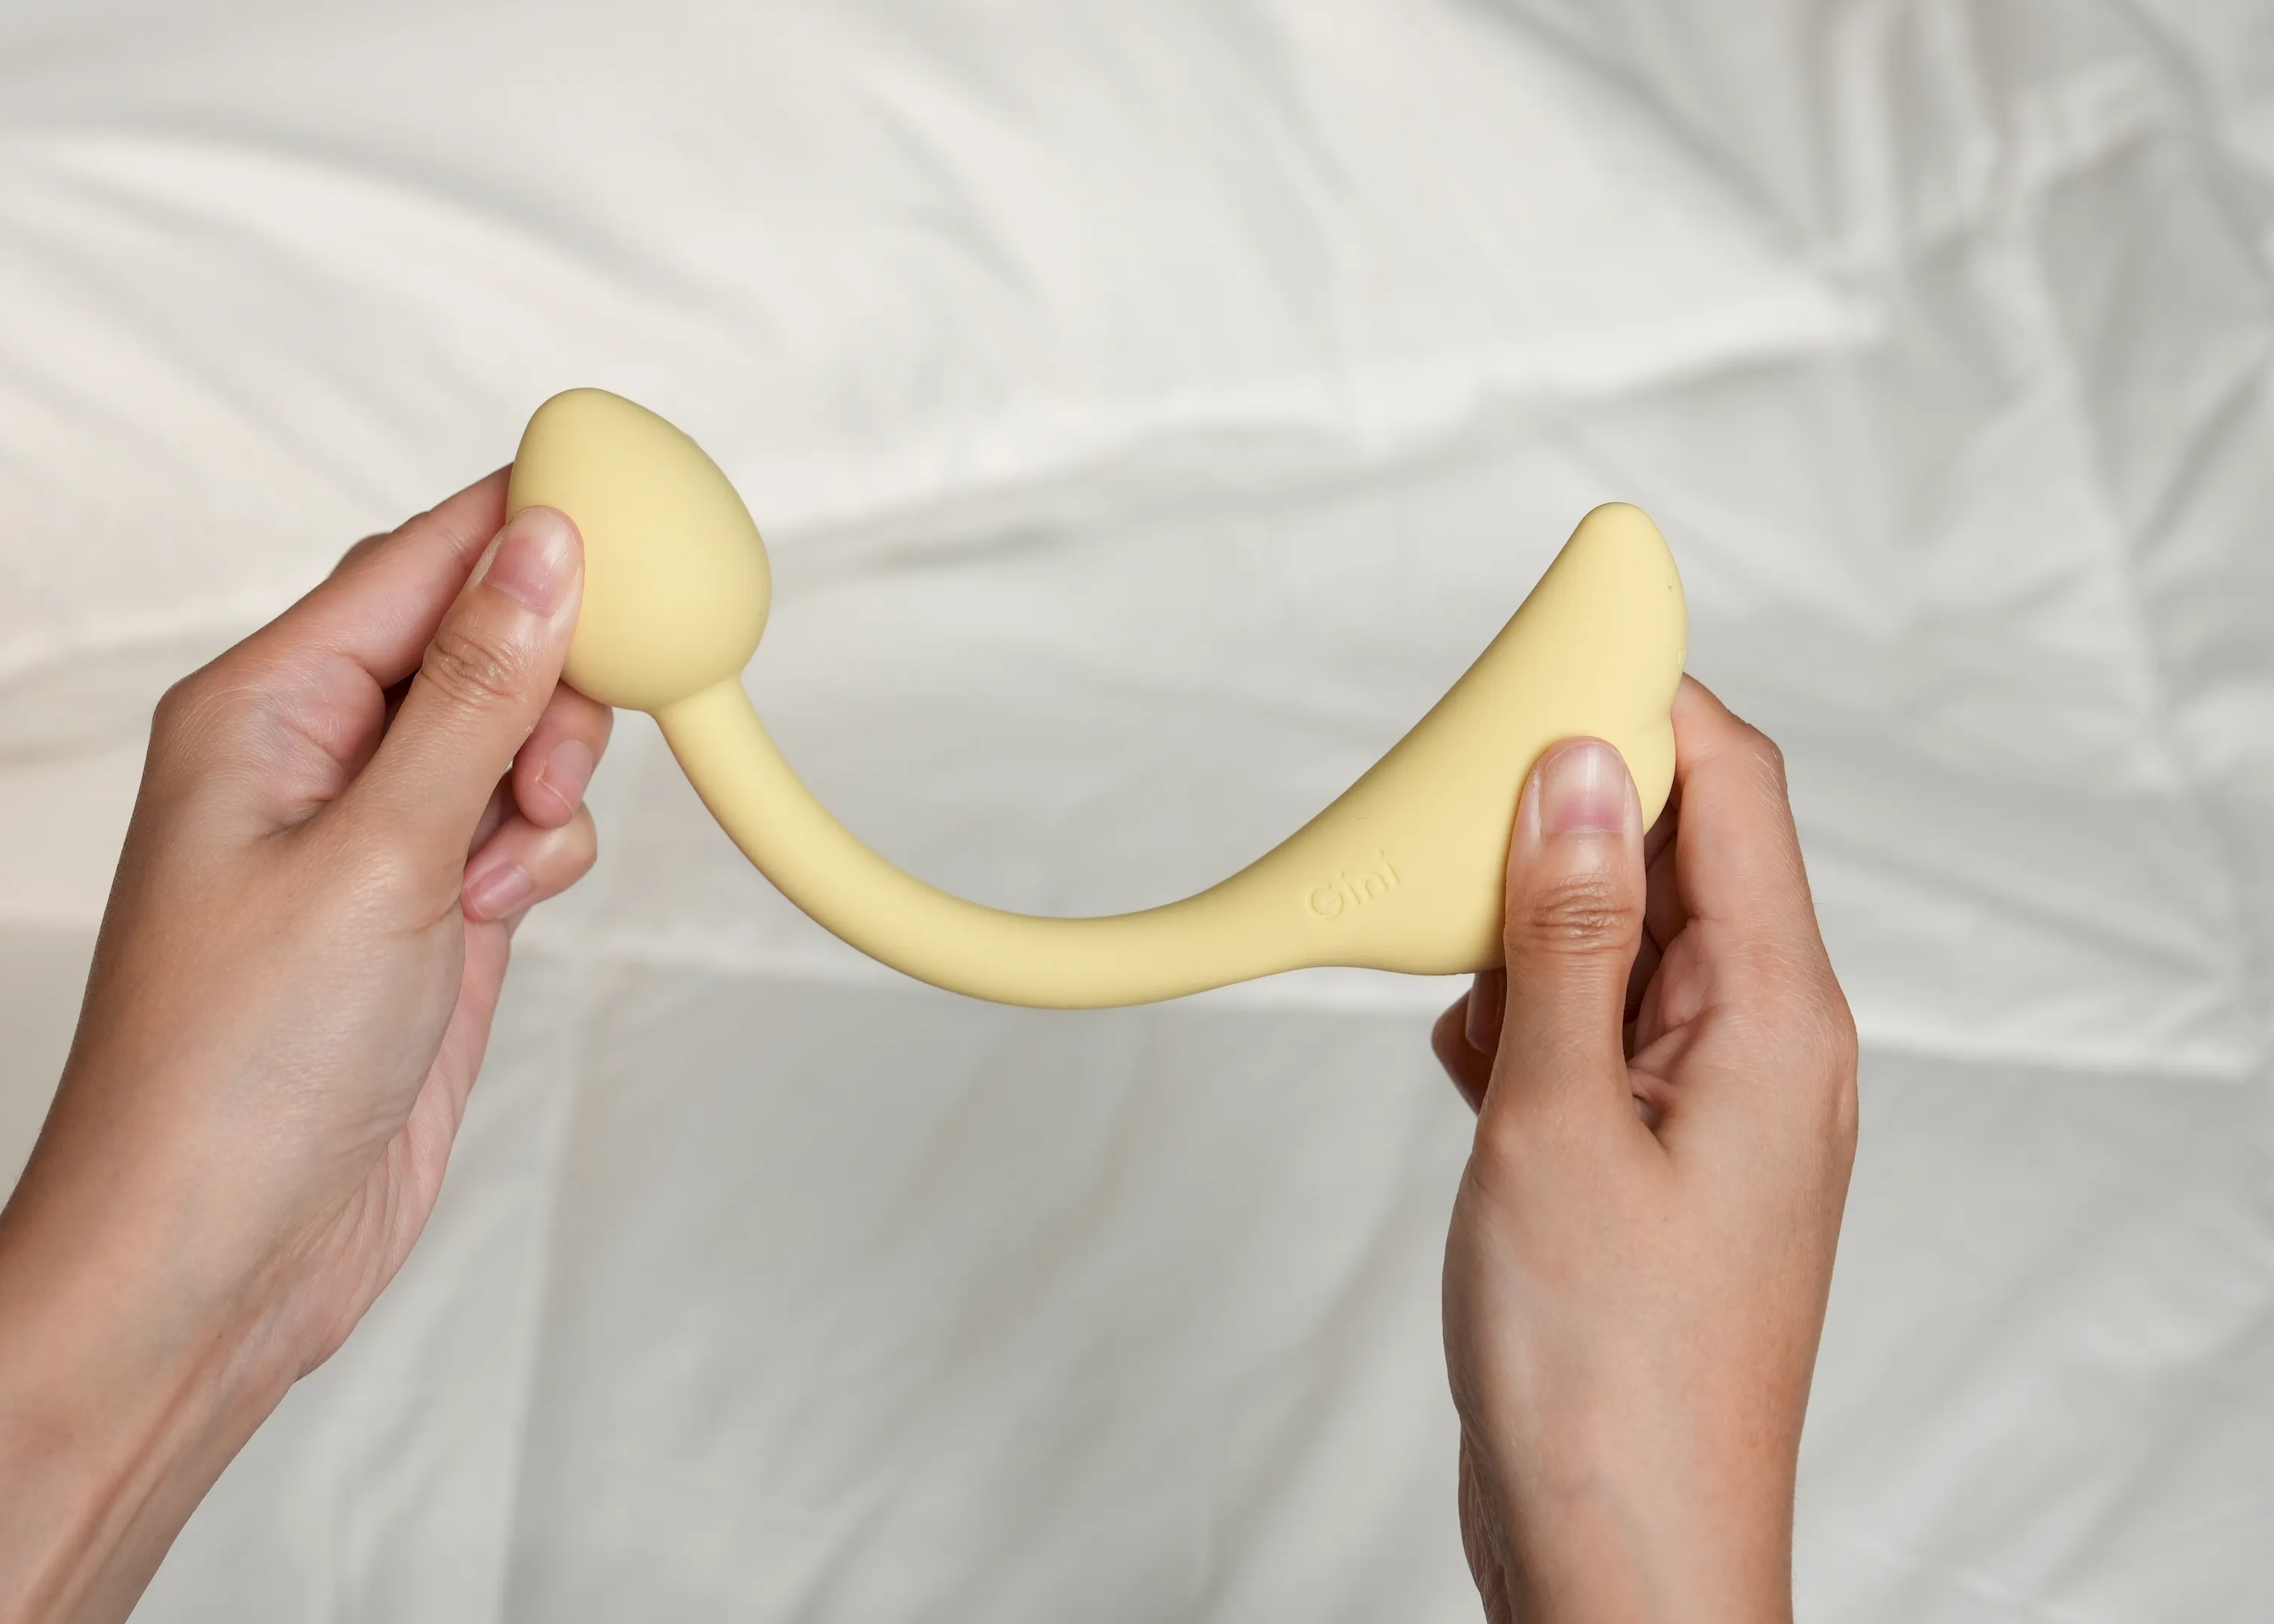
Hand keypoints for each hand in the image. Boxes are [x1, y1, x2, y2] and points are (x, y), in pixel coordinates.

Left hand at [0, 476, 607, 1622]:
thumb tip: (543, 545)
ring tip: (506, 868)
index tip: (639, 525)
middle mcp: (315, 755)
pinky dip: (544, 854)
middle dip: (552, 684)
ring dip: (550, 782)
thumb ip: (475, 692)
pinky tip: (504, 915)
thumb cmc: (235, 1068)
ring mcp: (375, 835)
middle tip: (550, 763)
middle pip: (482, 636)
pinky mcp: (428, 908)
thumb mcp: (379, 854)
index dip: (529, 528)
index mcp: (262, 706)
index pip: (417, 559)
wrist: (220, 1256)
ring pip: (517, 734)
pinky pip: (523, 826)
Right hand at [1431, 678, 1856, 1623]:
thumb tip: (1576, 769)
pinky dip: (1517, 1017)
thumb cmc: (1608, 1373)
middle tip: (1445, 817)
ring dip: (1523, 929)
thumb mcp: (1553, 1121)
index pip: (1733, 787)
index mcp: (1775, 1016)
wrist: (1620, 1559)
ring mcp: (1707, 1105)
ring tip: (1449, 976)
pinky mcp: (1651, 1157)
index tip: (1551, 630)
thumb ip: (1561, 937)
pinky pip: (1588, 1028)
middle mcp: (1760, 1046)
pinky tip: (1466, 1059)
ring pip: (1616, 941)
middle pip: (1674, 853)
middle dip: (1557, 816)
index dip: (1645, 694)